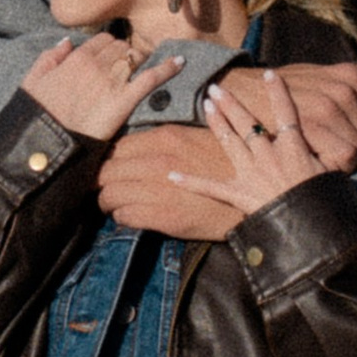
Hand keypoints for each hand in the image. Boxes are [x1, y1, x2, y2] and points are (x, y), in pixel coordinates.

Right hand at [19, 30, 181, 146]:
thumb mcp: (32, 81)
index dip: (108, 48)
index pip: (102, 40)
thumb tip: (67, 42)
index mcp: (75, 58)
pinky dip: (168, 68)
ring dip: (140, 61)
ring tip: (142, 69)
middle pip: (120, 47)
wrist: (46, 143)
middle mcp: (96, 64)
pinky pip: (150, 77)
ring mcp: (112, 81)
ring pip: (134, 57)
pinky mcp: (124, 100)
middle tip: (125, 68)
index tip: (110, 58)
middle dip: (124, 54)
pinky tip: (180, 62)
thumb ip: (48, 57)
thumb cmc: (36, 116)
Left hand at [95, 130, 243, 240]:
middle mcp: (156, 160)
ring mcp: (157, 188)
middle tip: (106, 189)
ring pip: (109, 195)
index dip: (109, 161)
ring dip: (109, 202)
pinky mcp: (161, 215)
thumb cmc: (226, 168)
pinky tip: (132, 217)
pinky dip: (122, 218)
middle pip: (106, 170)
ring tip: (116, 205)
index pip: (116, 147)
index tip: (111, 170)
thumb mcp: (194, 141)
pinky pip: (123, 216)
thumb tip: (135, 149)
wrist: (254, 199)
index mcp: (164, 138)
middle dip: (101, 182)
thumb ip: (164, 142)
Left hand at [194, 69, 346, 215]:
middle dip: (232, 103)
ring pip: (230, 141)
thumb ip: (330, 158)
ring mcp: (251, 172)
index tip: (268, 74)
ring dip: (216, 122)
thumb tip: (345, 149)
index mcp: (293, 147)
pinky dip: (191, 182)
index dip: (278, 92)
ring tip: (205, 105)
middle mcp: (269, 154)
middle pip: (247, 122)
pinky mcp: (239, 194)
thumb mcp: (334, 175)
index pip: (286, 112)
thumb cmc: (325, 202)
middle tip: (217, 87)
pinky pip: (211, 187)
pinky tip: (172, 175)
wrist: (310, 227)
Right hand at [217, 59, 356, 188]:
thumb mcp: (323, 73)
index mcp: (352, 79)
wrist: (243, 90)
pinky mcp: (311, 127)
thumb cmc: (286, 87)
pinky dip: (335, 168)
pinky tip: (318, 163)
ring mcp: (328, 108)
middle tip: (339, 158)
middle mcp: (345, 91)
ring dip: (347, 165)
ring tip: (325, 158)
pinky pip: (342, 159)